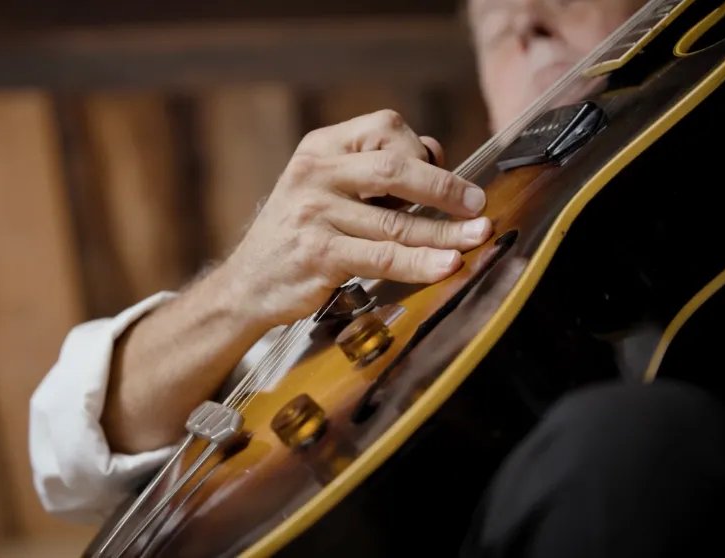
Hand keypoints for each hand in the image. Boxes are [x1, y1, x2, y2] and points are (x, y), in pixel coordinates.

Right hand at [219, 109, 492, 327]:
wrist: (246, 283)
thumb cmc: (296, 234)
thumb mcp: (322, 187)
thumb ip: (371, 170)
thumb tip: (435, 153)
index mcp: (320, 148)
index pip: (384, 127)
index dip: (422, 148)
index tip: (447, 174)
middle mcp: (315, 174)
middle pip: (395, 168)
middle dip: (444, 187)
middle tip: (477, 205)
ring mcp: (314, 214)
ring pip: (395, 221)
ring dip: (445, 232)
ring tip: (477, 238)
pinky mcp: (318, 255)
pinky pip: (382, 257)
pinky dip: (420, 263)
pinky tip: (446, 266)